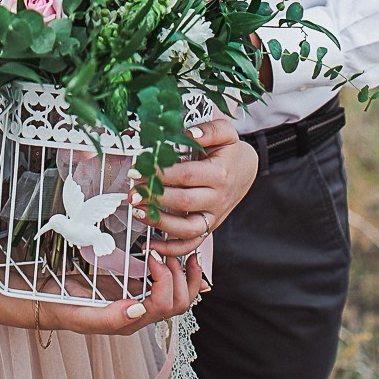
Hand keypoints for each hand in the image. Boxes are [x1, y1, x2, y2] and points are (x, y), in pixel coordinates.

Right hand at [40, 249, 205, 336]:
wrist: (49, 300)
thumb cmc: (62, 307)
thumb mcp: (81, 314)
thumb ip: (110, 317)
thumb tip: (139, 311)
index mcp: (129, 321)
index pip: (162, 304)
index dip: (164, 278)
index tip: (151, 254)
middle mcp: (138, 314)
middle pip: (178, 303)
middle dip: (181, 276)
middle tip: (167, 251)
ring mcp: (138, 301)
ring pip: (176, 295)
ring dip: (183, 274)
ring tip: (176, 250)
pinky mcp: (132, 289)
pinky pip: (162, 284)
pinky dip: (173, 270)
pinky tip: (169, 253)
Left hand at [129, 116, 257, 257]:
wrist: (245, 171)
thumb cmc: (229, 151)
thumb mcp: (226, 132)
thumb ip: (209, 129)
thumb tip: (190, 133)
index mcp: (219, 174)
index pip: (186, 175)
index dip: (161, 173)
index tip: (140, 168)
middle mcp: (217, 198)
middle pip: (183, 202)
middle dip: (154, 197)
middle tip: (133, 190)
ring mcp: (213, 216)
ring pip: (187, 228)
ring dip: (159, 223)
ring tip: (138, 211)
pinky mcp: (208, 227)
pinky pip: (191, 243)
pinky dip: (172, 249)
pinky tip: (152, 245)